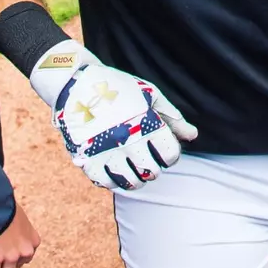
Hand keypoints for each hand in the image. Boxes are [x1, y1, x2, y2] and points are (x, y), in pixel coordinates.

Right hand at [0, 204, 39, 267]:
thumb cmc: (2, 205)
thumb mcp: (17, 215)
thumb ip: (17, 226)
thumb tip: (10, 225)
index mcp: (33, 238)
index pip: (28, 255)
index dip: (17, 257)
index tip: (8, 257)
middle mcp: (25, 250)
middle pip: (18, 266)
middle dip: (7, 267)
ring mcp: (11, 257)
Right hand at [28, 41, 197, 190]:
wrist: (74, 83)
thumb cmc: (117, 87)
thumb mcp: (149, 94)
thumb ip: (172, 117)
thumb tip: (192, 136)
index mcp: (146, 124)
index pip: (171, 155)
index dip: (170, 153)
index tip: (161, 146)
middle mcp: (128, 142)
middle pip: (153, 172)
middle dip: (154, 165)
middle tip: (145, 154)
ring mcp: (106, 154)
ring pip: (132, 183)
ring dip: (136, 176)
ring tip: (130, 162)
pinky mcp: (86, 161)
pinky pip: (107, 184)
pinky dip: (113, 178)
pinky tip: (113, 164)